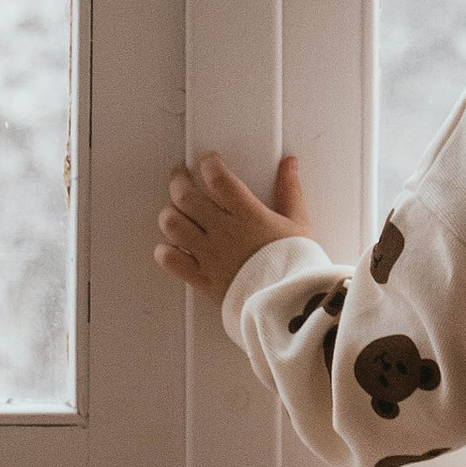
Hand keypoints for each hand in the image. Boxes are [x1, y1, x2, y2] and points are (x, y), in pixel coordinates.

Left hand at [155, 151, 310, 299]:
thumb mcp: (299, 224)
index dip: (209, 164)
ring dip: (170, 212)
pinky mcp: (202, 279)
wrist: (289, 305)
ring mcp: (209, 255)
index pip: (218, 178)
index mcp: (248, 215)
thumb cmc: (296, 265)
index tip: (209, 161)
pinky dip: (166, 250)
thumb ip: (290, 191)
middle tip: (180, 174)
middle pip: (186, 196)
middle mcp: (224, 232)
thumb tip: (289, 163)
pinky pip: (170, 260)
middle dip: (178, 179)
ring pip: (172, 224)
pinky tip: (173, 245)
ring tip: (175, 208)